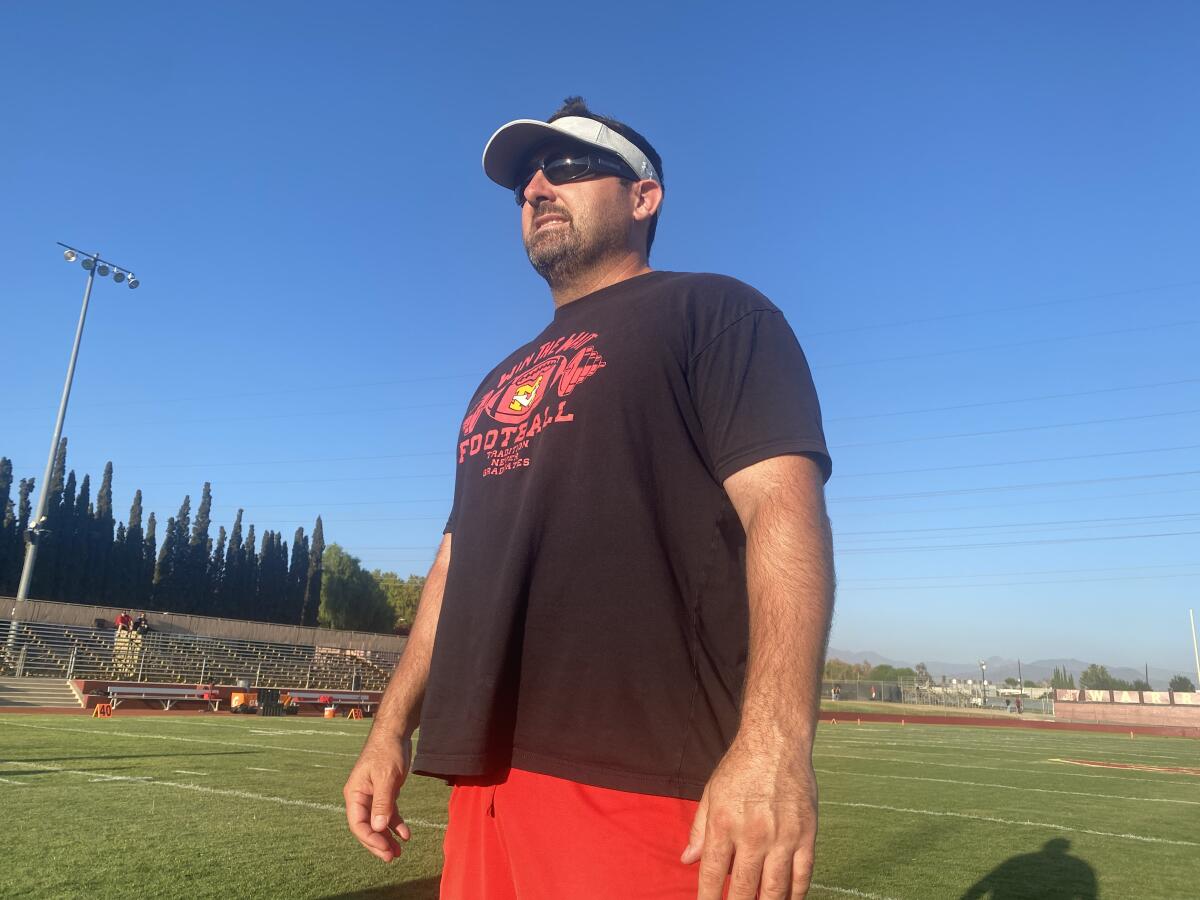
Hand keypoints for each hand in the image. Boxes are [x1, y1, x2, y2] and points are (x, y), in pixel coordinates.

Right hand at [343, 730, 414, 861]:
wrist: (395, 733)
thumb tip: (377, 828)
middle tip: (391, 858)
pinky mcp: (385, 793)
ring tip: (398, 853)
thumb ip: (382, 803)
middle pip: (366, 827)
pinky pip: (388, 813)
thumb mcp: (386, 777)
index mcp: (355, 794)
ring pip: (378, 823)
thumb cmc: (387, 752)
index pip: (358, 824)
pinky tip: (406, 835)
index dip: (370, 839)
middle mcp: (360, 797)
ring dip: (387, 838)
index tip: (385, 850)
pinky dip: (396, 824)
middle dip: (378, 843)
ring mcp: (372, 796)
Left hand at [681, 740, 817, 899]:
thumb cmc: (740, 767)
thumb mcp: (711, 793)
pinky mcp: (806, 835)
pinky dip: (795, 894)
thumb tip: (687, 859)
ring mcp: (782, 837)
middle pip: (743, 888)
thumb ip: (699, 829)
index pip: (713, 874)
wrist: (777, 743)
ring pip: (774, 889)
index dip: (708, 898)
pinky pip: (802, 875)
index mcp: (724, 824)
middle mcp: (752, 835)